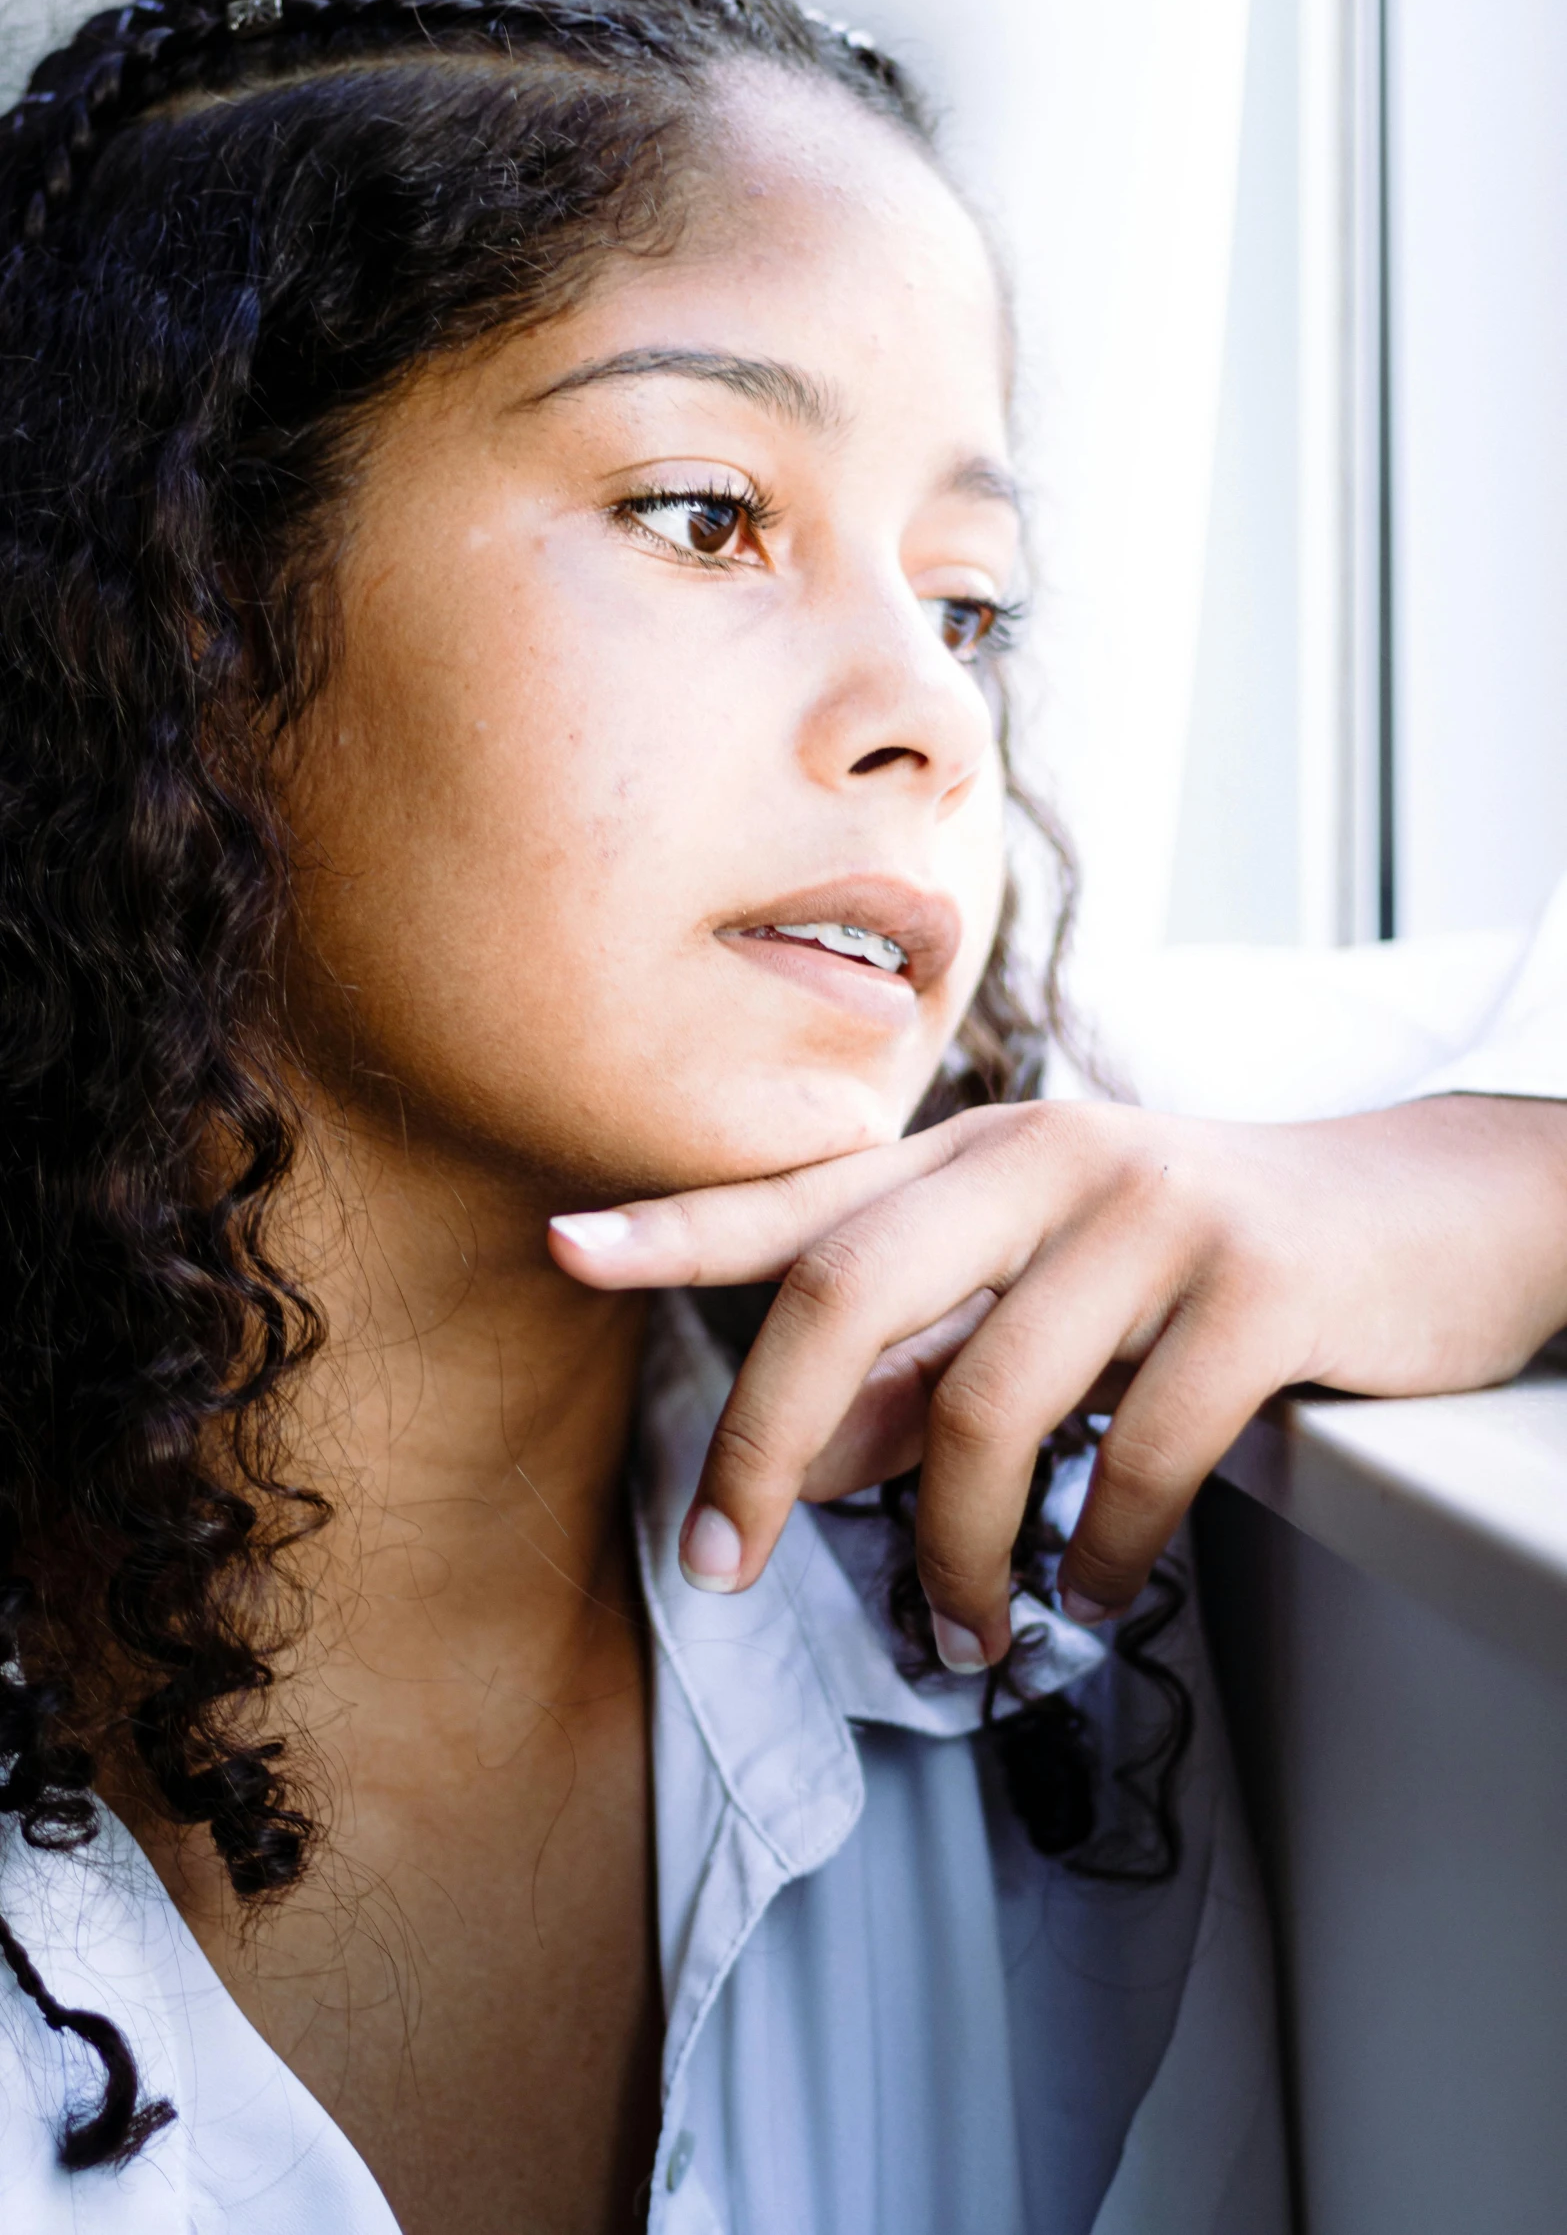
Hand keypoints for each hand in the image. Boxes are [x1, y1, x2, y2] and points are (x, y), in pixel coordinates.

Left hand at [549, 1095, 1566, 1667]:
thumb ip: (936, 1356)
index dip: (679, 1221)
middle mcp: (1049, 1158)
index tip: (560, 1247)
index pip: (807, 1191)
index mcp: (985, 1153)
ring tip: (957, 1634)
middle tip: (724, 1563)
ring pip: (992, 1400)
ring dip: (950, 1547)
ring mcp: (1156, 1212)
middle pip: (851, 1290)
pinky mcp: (1257, 1284)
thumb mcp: (1058, 1288)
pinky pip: (1143, 1447)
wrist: (1434, 1211)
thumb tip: (822, 1456)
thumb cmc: (1213, 1255)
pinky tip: (1091, 1588)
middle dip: (766, 1440)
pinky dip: (1100, 1545)